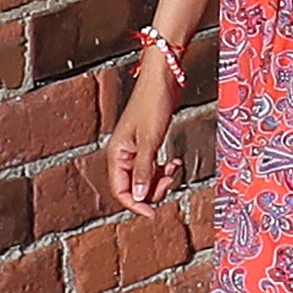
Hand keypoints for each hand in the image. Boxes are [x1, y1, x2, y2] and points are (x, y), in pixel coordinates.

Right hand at [106, 67, 180, 217]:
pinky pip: (152, 166)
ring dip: (160, 179)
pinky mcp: (147, 144)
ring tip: (174, 169)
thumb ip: (144, 170)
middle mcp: (123, 153)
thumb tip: (139, 197)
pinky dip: (164, 168)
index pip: (120, 189)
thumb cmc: (152, 105)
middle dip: (152, 189)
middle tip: (170, 180)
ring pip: (145, 178)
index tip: (152, 212)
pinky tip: (174, 162)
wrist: (162, 80)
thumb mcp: (150, 141)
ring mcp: (135, 149)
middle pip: (134, 186)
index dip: (135, 204)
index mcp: (117, 153)